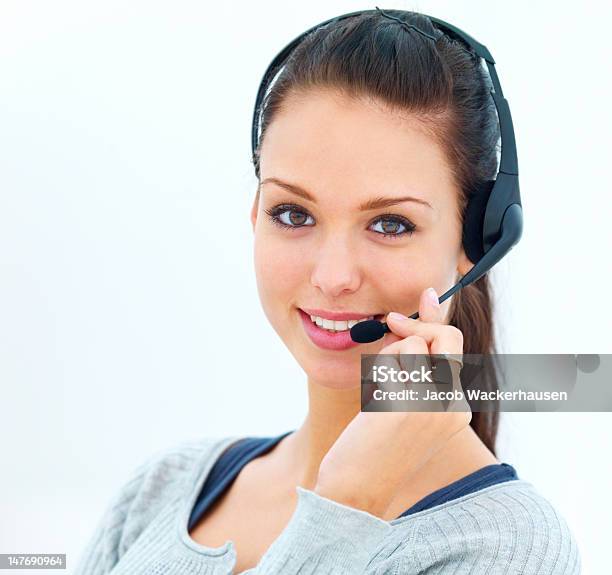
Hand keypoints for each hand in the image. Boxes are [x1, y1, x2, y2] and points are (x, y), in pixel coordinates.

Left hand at [314, 287, 470, 517]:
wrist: (355, 490)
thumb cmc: (372, 445)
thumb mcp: (399, 400)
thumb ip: (417, 360)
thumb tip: (427, 310)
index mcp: (456, 408)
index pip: (455, 347)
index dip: (434, 320)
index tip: (424, 297)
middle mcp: (454, 405)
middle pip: (447, 337)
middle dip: (415, 328)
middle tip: (390, 327)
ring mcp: (436, 405)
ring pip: (415, 344)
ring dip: (389, 354)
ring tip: (378, 388)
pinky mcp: (413, 403)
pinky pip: (398, 358)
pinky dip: (379, 369)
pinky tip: (372, 399)